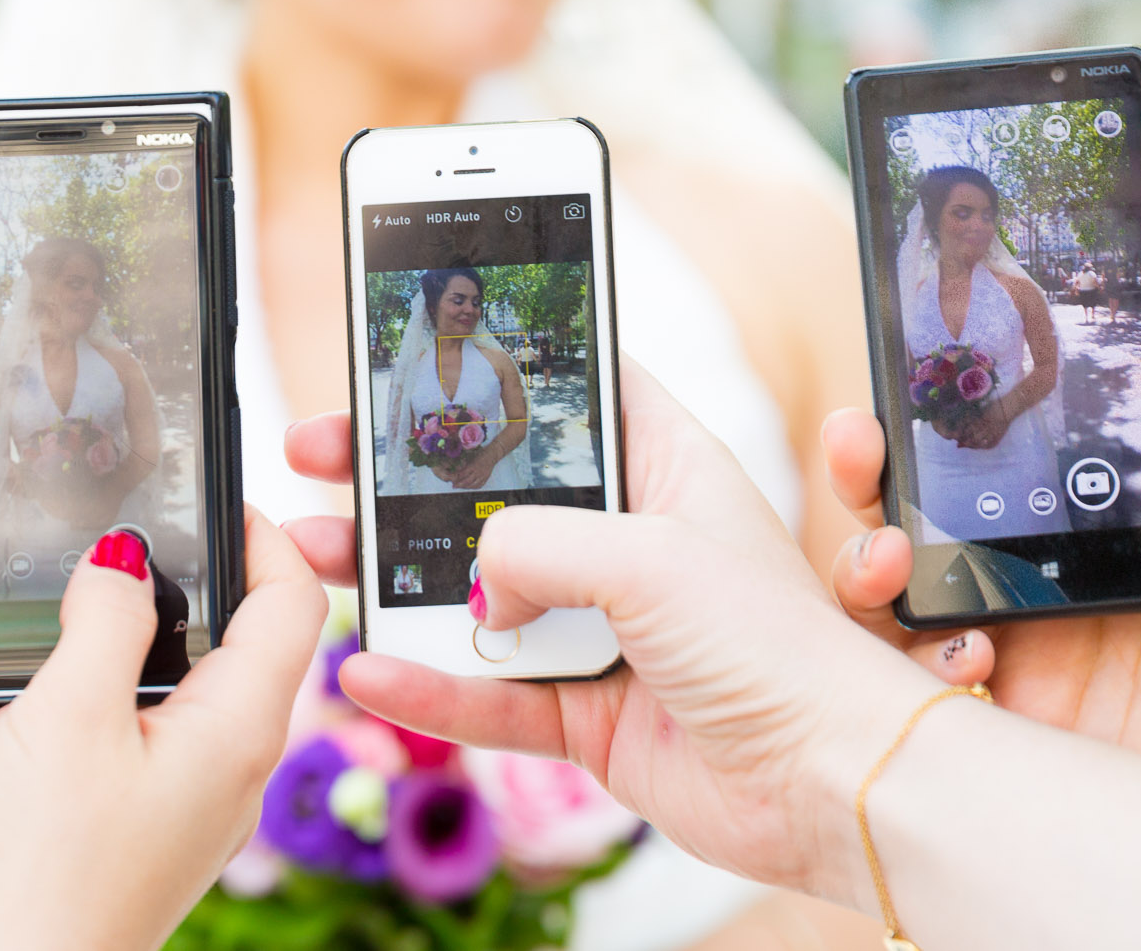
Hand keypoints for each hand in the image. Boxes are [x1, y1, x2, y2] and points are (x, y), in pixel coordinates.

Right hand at [0, 510, 325, 950]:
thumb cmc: (44, 872)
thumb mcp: (69, 717)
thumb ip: (104, 620)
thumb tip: (123, 556)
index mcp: (241, 731)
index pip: (294, 602)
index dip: (266, 533)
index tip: (215, 490)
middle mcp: (234, 767)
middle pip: (252, 639)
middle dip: (210, 572)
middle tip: (151, 523)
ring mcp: (193, 802)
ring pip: (199, 685)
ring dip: (161, 628)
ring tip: (98, 583)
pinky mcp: (148, 827)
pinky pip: (157, 731)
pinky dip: (124, 685)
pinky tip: (65, 676)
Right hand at [280, 363, 942, 907]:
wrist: (830, 783)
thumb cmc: (776, 646)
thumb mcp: (649, 554)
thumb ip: (536, 544)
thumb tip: (478, 584)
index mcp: (665, 470)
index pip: (574, 394)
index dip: (497, 371)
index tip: (414, 356)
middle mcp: (629, 544)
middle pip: (496, 493)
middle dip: (404, 476)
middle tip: (324, 453)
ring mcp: (604, 630)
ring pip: (473, 595)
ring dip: (392, 579)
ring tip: (310, 556)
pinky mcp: (587, 714)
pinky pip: (488, 695)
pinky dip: (426, 686)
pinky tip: (365, 671)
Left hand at [448, 450, 494, 489]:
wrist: (492, 455)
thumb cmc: (480, 454)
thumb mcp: (470, 457)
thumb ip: (464, 465)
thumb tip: (456, 470)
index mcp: (473, 465)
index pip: (463, 474)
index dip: (457, 477)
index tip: (451, 479)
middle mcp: (478, 472)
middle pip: (467, 481)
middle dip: (459, 485)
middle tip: (454, 486)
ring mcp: (483, 476)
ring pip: (473, 485)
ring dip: (466, 487)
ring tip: (461, 486)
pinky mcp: (486, 478)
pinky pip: (479, 485)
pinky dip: (474, 487)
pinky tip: (469, 487)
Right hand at [827, 301, 1140, 839]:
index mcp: (1083, 523)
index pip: (979, 457)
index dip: (925, 419)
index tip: (896, 378)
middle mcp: (1030, 581)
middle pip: (909, 517)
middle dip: (862, 476)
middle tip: (856, 445)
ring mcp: (1011, 653)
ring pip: (891, 599)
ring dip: (865, 567)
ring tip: (890, 559)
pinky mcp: (1002, 726)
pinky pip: (917, 686)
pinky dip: (915, 659)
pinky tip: (967, 653)